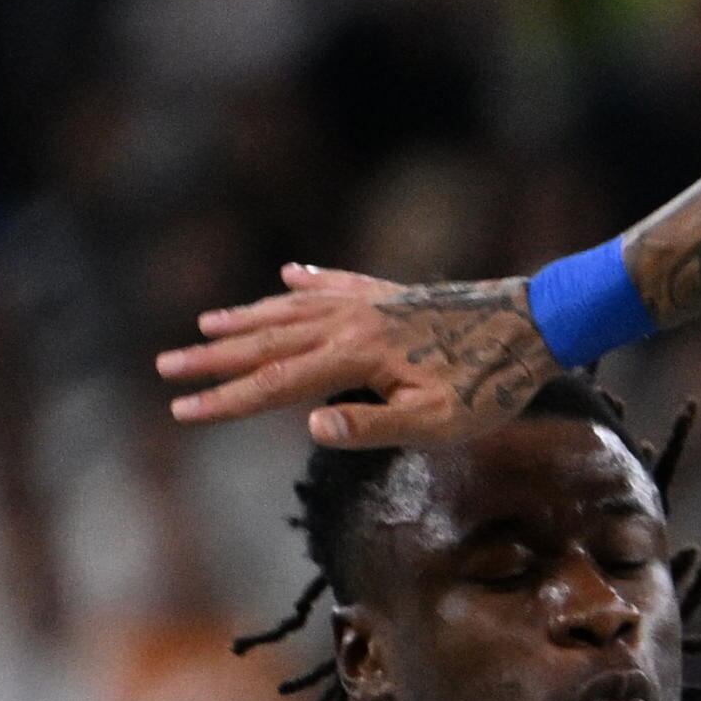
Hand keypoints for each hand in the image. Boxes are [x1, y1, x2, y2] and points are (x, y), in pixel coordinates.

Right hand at [156, 266, 561, 447]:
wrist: (536, 325)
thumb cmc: (489, 385)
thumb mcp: (435, 424)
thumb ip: (370, 427)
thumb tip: (309, 428)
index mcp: (354, 356)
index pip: (273, 384)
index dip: (224, 401)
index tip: (180, 411)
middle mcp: (351, 320)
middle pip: (268, 341)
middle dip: (213, 358)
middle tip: (164, 366)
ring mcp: (371, 301)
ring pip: (293, 308)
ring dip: (247, 317)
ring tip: (205, 324)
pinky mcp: (394, 293)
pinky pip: (336, 282)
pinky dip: (305, 280)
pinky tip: (286, 272)